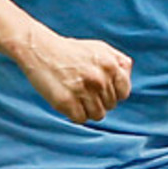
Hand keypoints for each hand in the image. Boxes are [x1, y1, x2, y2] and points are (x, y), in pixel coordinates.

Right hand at [11, 30, 132, 122]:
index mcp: (110, 65)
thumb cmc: (71, 50)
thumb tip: (126, 81)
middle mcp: (99, 79)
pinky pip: (80, 119)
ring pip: (97, 115)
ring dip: (88, 109)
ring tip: (77, 96)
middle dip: (99, 100)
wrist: (40, 49)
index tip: (101, 89)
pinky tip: (68, 101)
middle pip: (110, 105)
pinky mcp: (66, 102)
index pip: (123, 93)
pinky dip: (75, 114)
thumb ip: (119, 63)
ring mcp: (83, 91)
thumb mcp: (100, 48)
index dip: (113, 93)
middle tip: (83, 89)